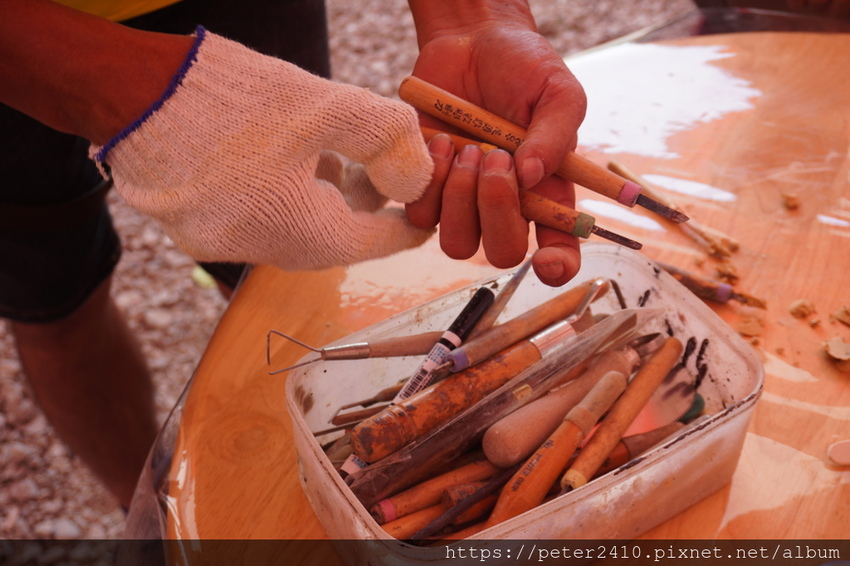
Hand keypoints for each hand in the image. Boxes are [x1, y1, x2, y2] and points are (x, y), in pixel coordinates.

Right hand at [92, 28, 434, 270]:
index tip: (423, 214)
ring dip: (322, 199)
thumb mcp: (326, 107)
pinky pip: (257, 220)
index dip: (407, 225)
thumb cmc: (229, 101)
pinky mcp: (192, 226)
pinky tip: (283, 158)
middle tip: (380, 174)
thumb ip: (386, 137)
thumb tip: (418, 176)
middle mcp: (262, 253)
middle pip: (334, 239)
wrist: (129, 93)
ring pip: (295, 228)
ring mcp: (220, 244)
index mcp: (302, 235)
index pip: (376, 242)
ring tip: (333, 157)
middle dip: (363, 207)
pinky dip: (283, 196)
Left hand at [405, 3, 586, 286]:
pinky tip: (441, 142)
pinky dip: (431, 182)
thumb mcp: (558, 92)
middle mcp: (506, 206)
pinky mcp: (427, 189)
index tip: (548, 262)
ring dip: (461, 197)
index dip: (556, 266)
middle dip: (497, 211)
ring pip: (456, 243)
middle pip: (501, 252)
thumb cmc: (522, 68)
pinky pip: (421, 215)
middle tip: (495, 158)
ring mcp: (463, 203)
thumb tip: (531, 176)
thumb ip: (555, 134)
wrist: (472, 41)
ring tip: (466, 146)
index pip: (558, 249)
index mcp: (547, 193)